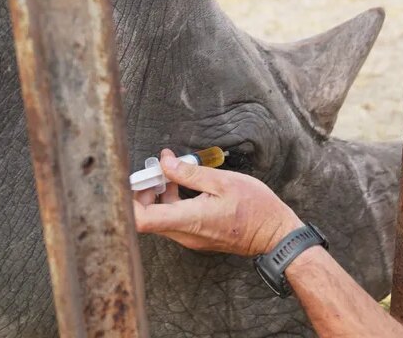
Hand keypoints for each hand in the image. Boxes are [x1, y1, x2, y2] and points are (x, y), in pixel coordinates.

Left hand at [133, 149, 303, 255]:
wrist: (274, 235)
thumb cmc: (255, 208)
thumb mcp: (223, 182)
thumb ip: (190, 173)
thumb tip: (165, 162)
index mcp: (189, 220)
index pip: (141, 221)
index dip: (128, 201)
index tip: (134, 179)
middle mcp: (185, 234)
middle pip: (146, 218)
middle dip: (143, 191)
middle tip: (155, 169)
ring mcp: (191, 239)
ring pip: (159, 218)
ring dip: (158, 195)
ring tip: (170, 172)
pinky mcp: (197, 237)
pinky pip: (173, 220)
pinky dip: (171, 202)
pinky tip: (182, 185)